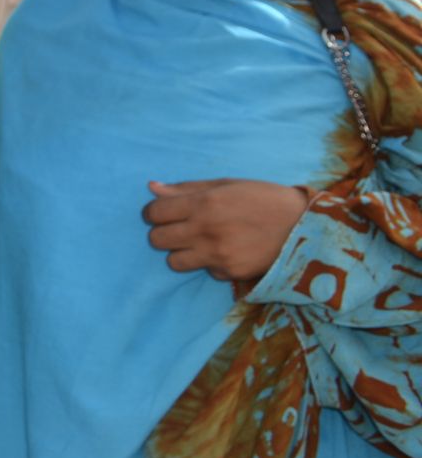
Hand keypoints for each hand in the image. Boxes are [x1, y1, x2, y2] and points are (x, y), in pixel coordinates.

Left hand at [143, 179, 309, 281]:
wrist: (305, 226)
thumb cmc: (262, 198)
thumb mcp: (225, 184)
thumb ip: (186, 189)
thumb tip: (152, 187)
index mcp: (203, 204)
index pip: (154, 213)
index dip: (153, 213)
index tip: (161, 213)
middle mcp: (206, 230)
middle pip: (157, 240)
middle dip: (162, 233)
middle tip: (178, 229)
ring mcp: (218, 255)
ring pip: (174, 262)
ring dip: (181, 253)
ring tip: (199, 243)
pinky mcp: (231, 273)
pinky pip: (206, 271)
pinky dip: (211, 264)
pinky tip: (228, 252)